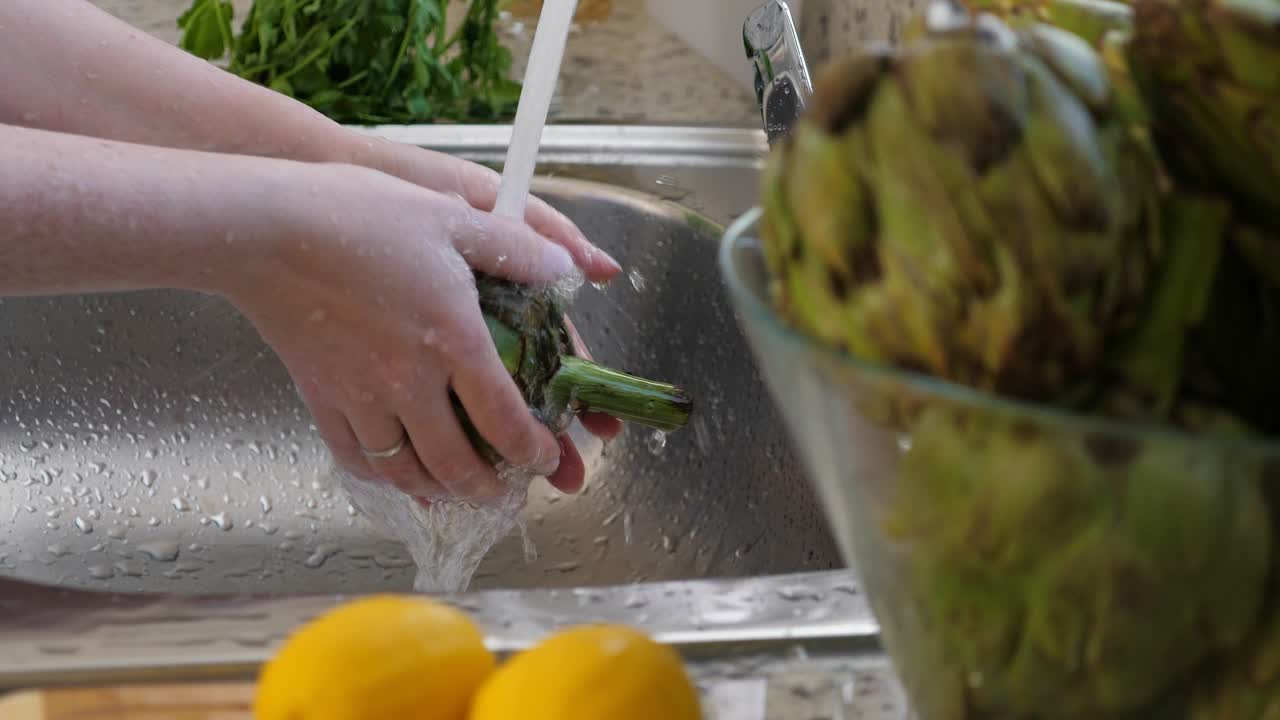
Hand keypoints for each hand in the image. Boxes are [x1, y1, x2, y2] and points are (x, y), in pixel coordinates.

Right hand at [336, 134, 625, 492]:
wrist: (262, 228)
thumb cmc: (359, 215)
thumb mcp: (451, 217)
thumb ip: (514, 247)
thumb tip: (567, 265)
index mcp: (454, 342)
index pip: (506, 422)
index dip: (533, 451)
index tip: (546, 459)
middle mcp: (410, 382)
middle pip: (456, 464)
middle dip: (488, 490)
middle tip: (505, 496)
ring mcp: (360, 396)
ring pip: (404, 470)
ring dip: (437, 491)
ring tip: (455, 494)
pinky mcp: (318, 395)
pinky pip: (352, 455)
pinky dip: (378, 476)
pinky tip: (391, 474)